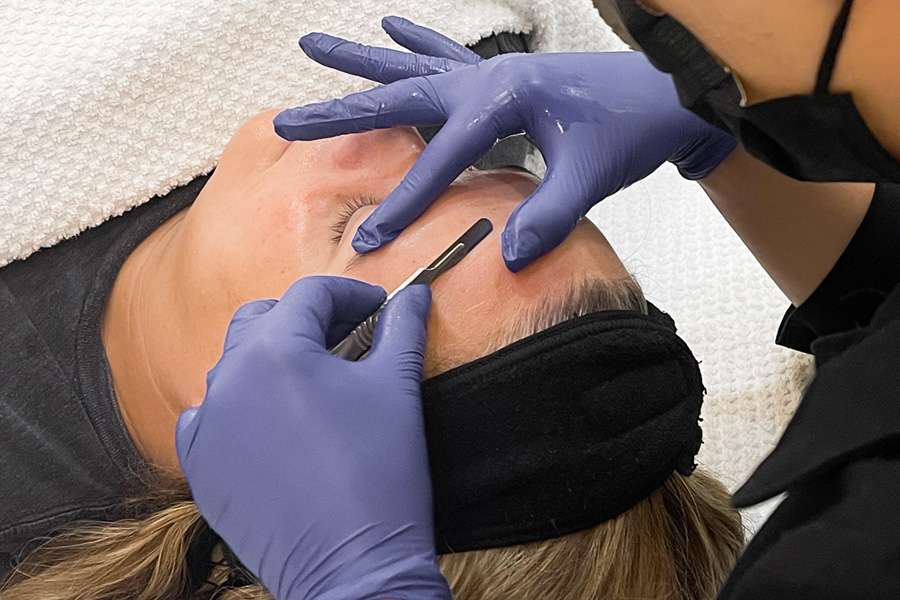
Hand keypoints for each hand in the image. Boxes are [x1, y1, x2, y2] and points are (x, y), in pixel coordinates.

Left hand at [176, 276, 448, 599]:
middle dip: (307, 319)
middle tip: (350, 336)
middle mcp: (229, 378)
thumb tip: (415, 294)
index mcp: (276, 351)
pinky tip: (273, 422)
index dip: (352, 293)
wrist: (353, 567)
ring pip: (236, 365)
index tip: (380, 307)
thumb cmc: (379, 473)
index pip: (311, 295)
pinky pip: (210, 416)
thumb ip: (402, 328)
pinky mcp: (200, 466)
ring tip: (317, 379)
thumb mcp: (397, 387)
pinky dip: (240, 406)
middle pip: (264, 319)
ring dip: (275, 359)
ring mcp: (207, 424)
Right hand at [274, 16, 735, 270]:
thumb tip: (508, 255)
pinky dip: (416, 42)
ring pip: (412, 65)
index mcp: (503, 101)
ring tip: (310, 45)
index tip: (370, 238)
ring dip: (361, 61)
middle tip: (286, 118)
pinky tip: (389, 26)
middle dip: (341, 113)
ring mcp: (491, 71)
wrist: (665, 96)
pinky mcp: (501, 75)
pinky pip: (448, 56)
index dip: (405, 202)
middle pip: (400, 96)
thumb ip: (549, 215)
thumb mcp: (593, 176)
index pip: (439, 159)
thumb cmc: (629, 132)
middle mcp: (487, 77)